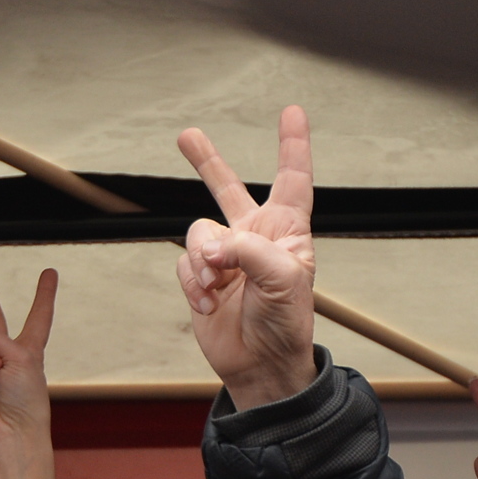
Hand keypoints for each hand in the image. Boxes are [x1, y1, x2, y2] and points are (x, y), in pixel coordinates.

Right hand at [174, 105, 317, 408]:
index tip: (292, 112)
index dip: (292, 145)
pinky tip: (209, 302)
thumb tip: (209, 246)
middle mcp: (255, 237)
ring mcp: (226, 257)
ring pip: (198, 233)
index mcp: (287, 231)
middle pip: (226, 188)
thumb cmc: (287, 324)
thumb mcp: (283, 281)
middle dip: (206, 161)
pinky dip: (194, 283)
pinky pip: (185, 264)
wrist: (261, 366)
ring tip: (217, 285)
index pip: (292, 179)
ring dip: (205, 260)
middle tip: (186, 135)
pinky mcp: (201, 278)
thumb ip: (248, 250)